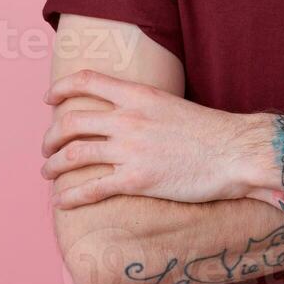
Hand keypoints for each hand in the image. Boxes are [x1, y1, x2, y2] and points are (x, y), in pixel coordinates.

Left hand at [40, 69, 270, 208]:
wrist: (235, 152)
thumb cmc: (210, 131)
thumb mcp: (171, 105)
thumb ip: (144, 106)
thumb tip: (126, 113)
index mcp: (138, 94)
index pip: (86, 81)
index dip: (60, 88)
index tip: (49, 99)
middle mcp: (128, 118)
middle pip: (70, 121)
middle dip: (50, 137)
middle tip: (47, 148)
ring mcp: (130, 149)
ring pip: (73, 155)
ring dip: (53, 166)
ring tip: (48, 173)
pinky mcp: (136, 180)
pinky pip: (91, 188)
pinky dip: (70, 196)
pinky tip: (62, 202)